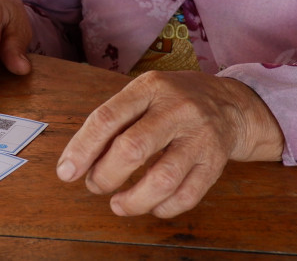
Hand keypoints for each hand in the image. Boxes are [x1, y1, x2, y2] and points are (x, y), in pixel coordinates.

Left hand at [55, 71, 284, 217]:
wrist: (229, 103)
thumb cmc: (172, 101)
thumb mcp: (143, 94)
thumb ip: (114, 121)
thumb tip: (79, 160)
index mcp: (150, 88)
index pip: (108, 117)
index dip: (83, 148)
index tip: (66, 172)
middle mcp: (177, 109)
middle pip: (133, 147)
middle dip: (105, 175)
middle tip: (94, 185)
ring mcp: (199, 136)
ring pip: (163, 178)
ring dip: (133, 200)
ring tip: (117, 204)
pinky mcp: (215, 163)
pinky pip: (187, 195)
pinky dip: (163, 208)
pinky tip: (151, 206)